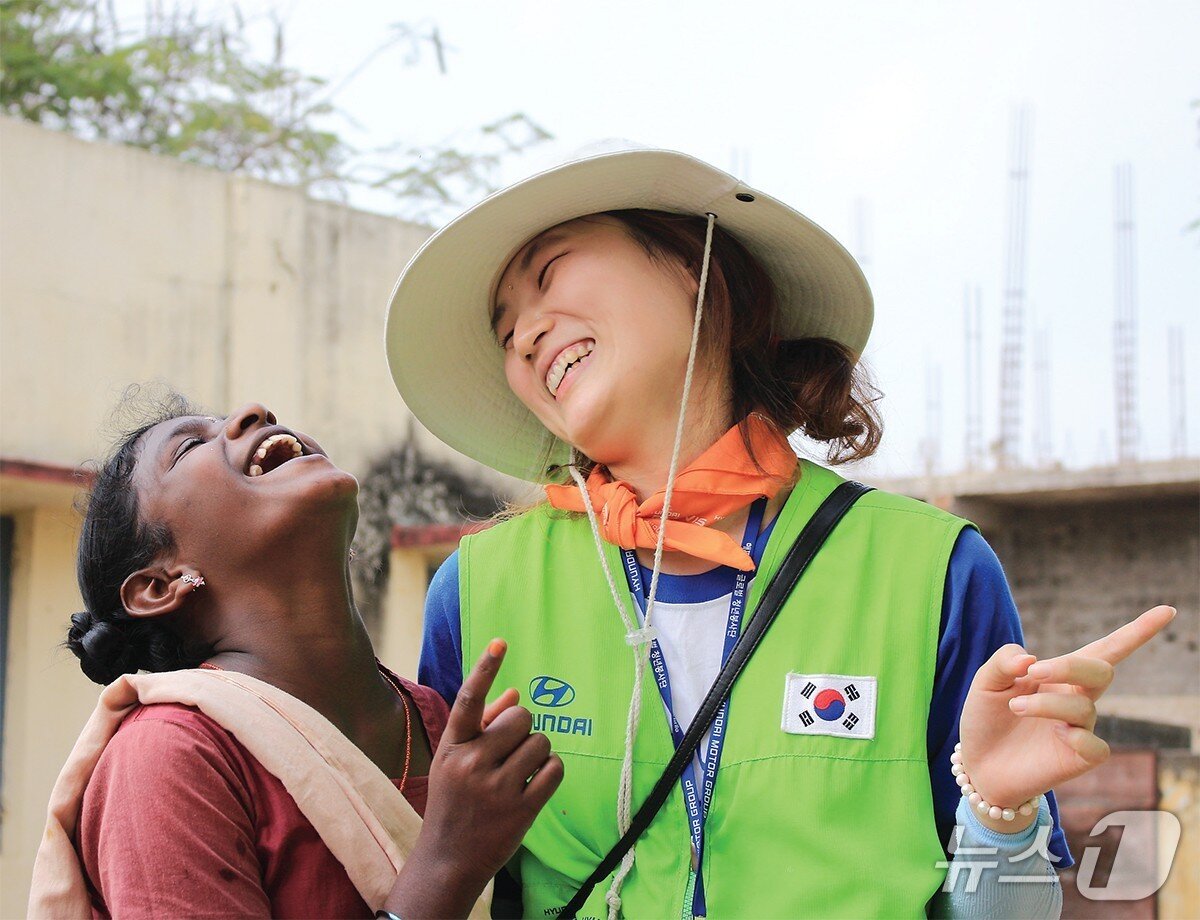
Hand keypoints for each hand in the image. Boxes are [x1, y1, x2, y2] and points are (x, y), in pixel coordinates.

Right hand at [386, 639, 563, 918]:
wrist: (448, 860)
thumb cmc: (454, 802)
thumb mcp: (455, 761)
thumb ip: (483, 725)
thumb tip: (515, 693)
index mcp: (452, 747)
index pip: (469, 700)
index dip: (486, 669)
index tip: (500, 642)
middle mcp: (472, 764)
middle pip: (521, 717)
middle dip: (523, 728)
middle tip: (510, 750)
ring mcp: (497, 789)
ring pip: (541, 741)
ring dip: (537, 752)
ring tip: (519, 771)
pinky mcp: (522, 810)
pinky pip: (554, 768)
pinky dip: (550, 770)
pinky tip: (534, 782)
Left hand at [959, 605, 1174, 831]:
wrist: (978, 763)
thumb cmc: (986, 718)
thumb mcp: (985, 682)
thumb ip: (1003, 661)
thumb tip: (1030, 659)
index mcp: (1059, 673)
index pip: (1106, 648)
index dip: (1138, 631)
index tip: (1167, 611)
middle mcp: (1076, 697)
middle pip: (1100, 669)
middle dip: (1070, 665)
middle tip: (1034, 671)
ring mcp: (1081, 728)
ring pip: (1083, 707)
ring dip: (1046, 703)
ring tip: (1015, 707)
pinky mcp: (1080, 758)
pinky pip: (1095, 746)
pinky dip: (1077, 739)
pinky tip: (1057, 737)